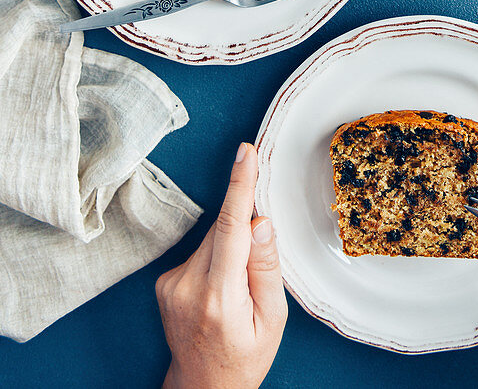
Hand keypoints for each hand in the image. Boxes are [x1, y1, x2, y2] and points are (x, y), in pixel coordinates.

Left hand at [156, 143, 286, 388]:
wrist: (203, 388)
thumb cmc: (244, 358)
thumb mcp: (273, 320)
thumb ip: (267, 267)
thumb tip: (262, 220)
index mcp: (219, 296)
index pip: (231, 228)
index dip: (240, 186)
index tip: (246, 154)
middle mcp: (188, 285)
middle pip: (223, 229)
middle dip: (245, 233)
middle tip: (256, 271)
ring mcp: (171, 283)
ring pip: (211, 237)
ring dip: (230, 248)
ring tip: (237, 289)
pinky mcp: (164, 280)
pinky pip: (200, 250)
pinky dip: (216, 258)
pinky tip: (220, 289)